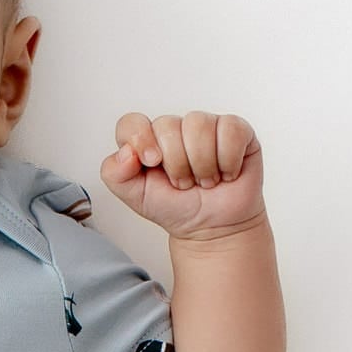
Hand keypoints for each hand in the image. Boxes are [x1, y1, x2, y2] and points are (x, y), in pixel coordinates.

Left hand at [100, 111, 264, 239]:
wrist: (212, 227)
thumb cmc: (175, 208)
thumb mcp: (135, 197)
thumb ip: (115, 174)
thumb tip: (126, 152)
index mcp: (146, 140)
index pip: (132, 123)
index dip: (140, 139)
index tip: (152, 163)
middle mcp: (174, 129)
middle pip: (167, 125)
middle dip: (176, 165)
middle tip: (184, 183)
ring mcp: (206, 126)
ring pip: (198, 125)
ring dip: (201, 165)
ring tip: (204, 181)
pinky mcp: (236, 130)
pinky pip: (230, 131)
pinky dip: (227, 160)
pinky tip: (226, 173)